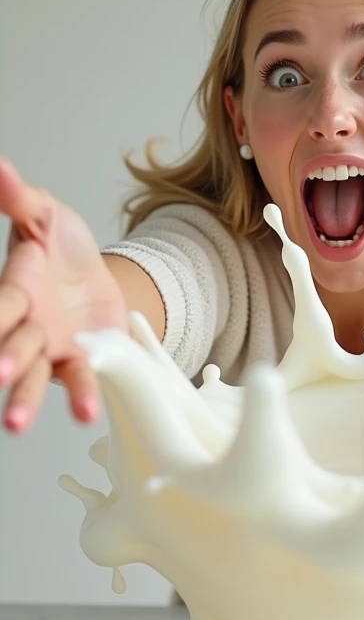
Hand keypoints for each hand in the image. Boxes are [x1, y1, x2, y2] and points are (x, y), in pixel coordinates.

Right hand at [0, 159, 127, 432]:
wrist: (99, 274)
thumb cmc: (63, 247)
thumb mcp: (46, 213)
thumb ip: (19, 197)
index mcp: (15, 287)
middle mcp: (26, 323)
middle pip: (10, 344)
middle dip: (1, 361)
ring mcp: (51, 346)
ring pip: (33, 373)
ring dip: (23, 396)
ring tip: (16, 422)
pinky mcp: (81, 357)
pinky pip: (79, 378)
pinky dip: (80, 395)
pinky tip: (84, 413)